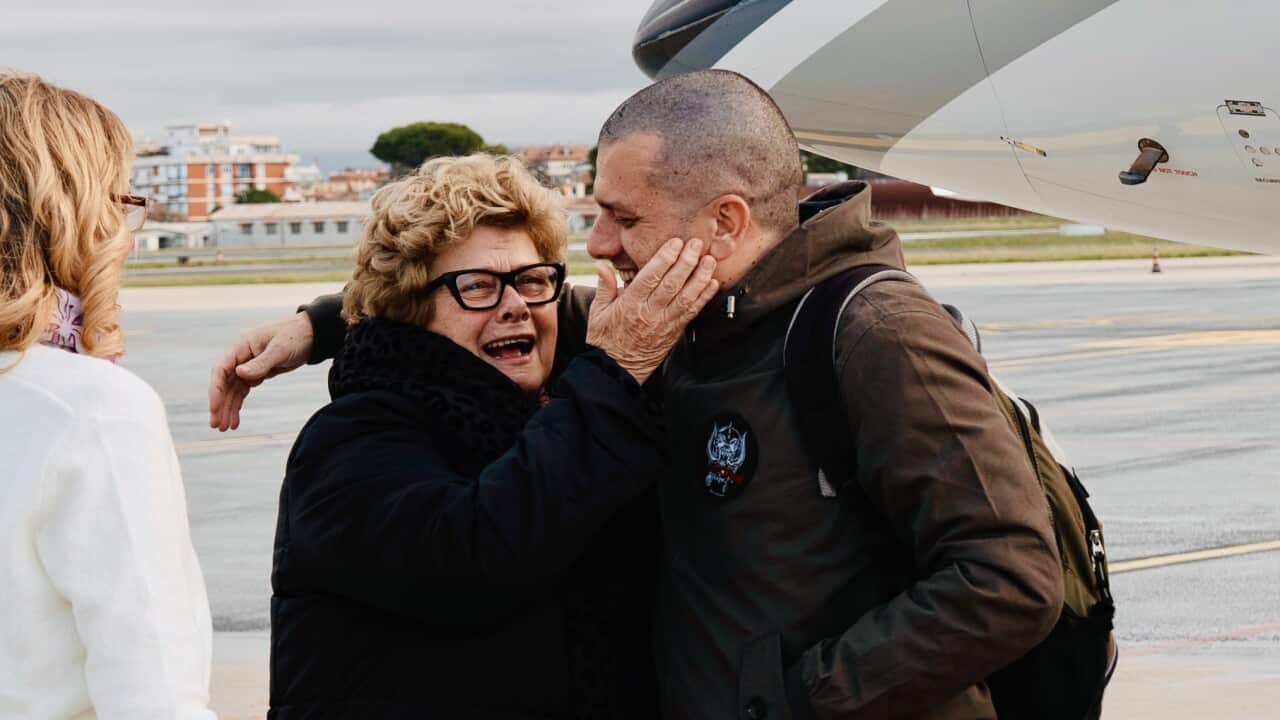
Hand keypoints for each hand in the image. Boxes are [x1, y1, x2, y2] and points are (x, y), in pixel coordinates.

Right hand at [208, 312, 314, 430]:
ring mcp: (247, 365)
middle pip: (223, 383)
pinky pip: (242, 391)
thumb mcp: (280, 349)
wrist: (311, 334)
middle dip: (219, 404)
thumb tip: (239, 373)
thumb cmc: (294, 336)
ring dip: (227, 408)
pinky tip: (235, 420)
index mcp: (241, 346)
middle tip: (216, 425)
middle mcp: (240, 356)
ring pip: (232, 390)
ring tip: (225, 428)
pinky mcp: (257, 373)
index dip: (215, 390)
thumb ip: (260, 363)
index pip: (221, 370)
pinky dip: (238, 405)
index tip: (214, 408)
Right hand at [586, 237, 718, 384]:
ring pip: (686, 297)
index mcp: (630, 304)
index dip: (665, 258)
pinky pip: (692, 312)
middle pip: (672, 284)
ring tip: (709, 261)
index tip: (675, 242)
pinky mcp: (674, 332)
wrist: (617, 370)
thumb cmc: (605, 339)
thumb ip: (604, 286)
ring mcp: (664, 323)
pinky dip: (704, 298)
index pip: (650, 277)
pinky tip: (712, 284)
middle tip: (697, 244)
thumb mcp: (598, 312)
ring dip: (700, 278)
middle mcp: (649, 313)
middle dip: (687, 261)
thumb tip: (602, 264)